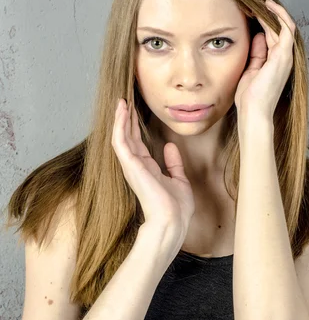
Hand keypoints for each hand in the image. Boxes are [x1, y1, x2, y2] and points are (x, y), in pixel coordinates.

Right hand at [111, 99, 194, 238]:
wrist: (172, 220)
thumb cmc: (176, 207)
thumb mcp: (178, 179)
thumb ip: (173, 163)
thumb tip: (169, 146)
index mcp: (147, 169)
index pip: (137, 143)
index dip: (134, 126)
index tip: (134, 110)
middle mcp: (136, 166)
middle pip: (128, 136)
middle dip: (126, 118)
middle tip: (125, 99)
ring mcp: (131, 165)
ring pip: (121, 136)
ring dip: (120, 118)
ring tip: (121, 100)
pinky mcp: (130, 165)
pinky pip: (120, 141)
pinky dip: (119, 124)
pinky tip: (121, 110)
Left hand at [234, 0, 295, 125]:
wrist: (254, 111)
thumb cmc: (250, 97)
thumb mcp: (251, 70)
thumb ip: (256, 53)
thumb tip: (258, 36)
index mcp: (277, 61)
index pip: (275, 35)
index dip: (266, 20)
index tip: (252, 9)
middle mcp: (285, 57)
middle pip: (281, 27)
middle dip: (269, 13)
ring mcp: (286, 56)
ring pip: (284, 24)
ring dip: (273, 10)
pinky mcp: (283, 55)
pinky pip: (284, 28)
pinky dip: (276, 15)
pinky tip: (264, 6)